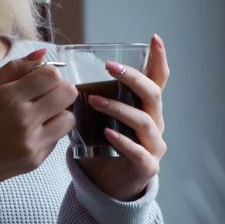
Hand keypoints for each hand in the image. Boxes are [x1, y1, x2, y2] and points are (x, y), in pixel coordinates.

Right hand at [0, 48, 77, 190]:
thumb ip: (12, 69)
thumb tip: (41, 54)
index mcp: (8, 99)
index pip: (52, 75)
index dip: (48, 72)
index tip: (37, 77)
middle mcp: (25, 121)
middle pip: (68, 94)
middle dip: (58, 88)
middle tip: (42, 93)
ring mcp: (32, 143)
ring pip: (69, 118)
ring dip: (58, 111)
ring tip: (39, 113)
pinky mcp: (35, 160)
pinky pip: (57, 138)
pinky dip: (49, 131)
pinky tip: (29, 131)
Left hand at [76, 34, 168, 200]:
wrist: (108, 185)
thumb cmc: (104, 145)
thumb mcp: (100, 116)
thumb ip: (92, 95)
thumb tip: (65, 73)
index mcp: (146, 107)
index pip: (158, 79)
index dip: (159, 59)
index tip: (154, 38)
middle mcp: (155, 122)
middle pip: (153, 94)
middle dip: (132, 78)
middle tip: (109, 67)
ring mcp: (154, 145)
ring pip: (144, 121)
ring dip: (118, 108)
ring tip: (94, 101)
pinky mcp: (147, 167)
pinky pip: (139, 152)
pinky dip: (123, 142)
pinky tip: (108, 134)